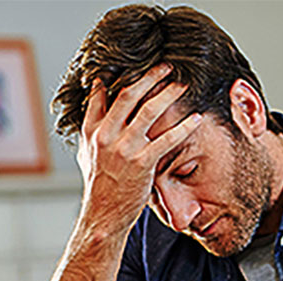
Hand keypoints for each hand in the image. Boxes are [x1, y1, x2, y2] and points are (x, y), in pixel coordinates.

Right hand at [76, 64, 202, 235]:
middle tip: (166, 66)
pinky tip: (196, 119)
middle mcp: (105, 135)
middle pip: (128, 95)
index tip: (130, 63)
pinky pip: (167, 139)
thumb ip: (92, 130)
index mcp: (91, 130)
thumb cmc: (98, 186)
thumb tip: (95, 108)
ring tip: (183, 85)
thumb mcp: (86, 154)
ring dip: (169, 94)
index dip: (115, 77)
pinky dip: (184, 127)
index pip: (100, 95)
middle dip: (149, 77)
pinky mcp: (142, 162)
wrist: (102, 215)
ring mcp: (124, 148)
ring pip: (149, 111)